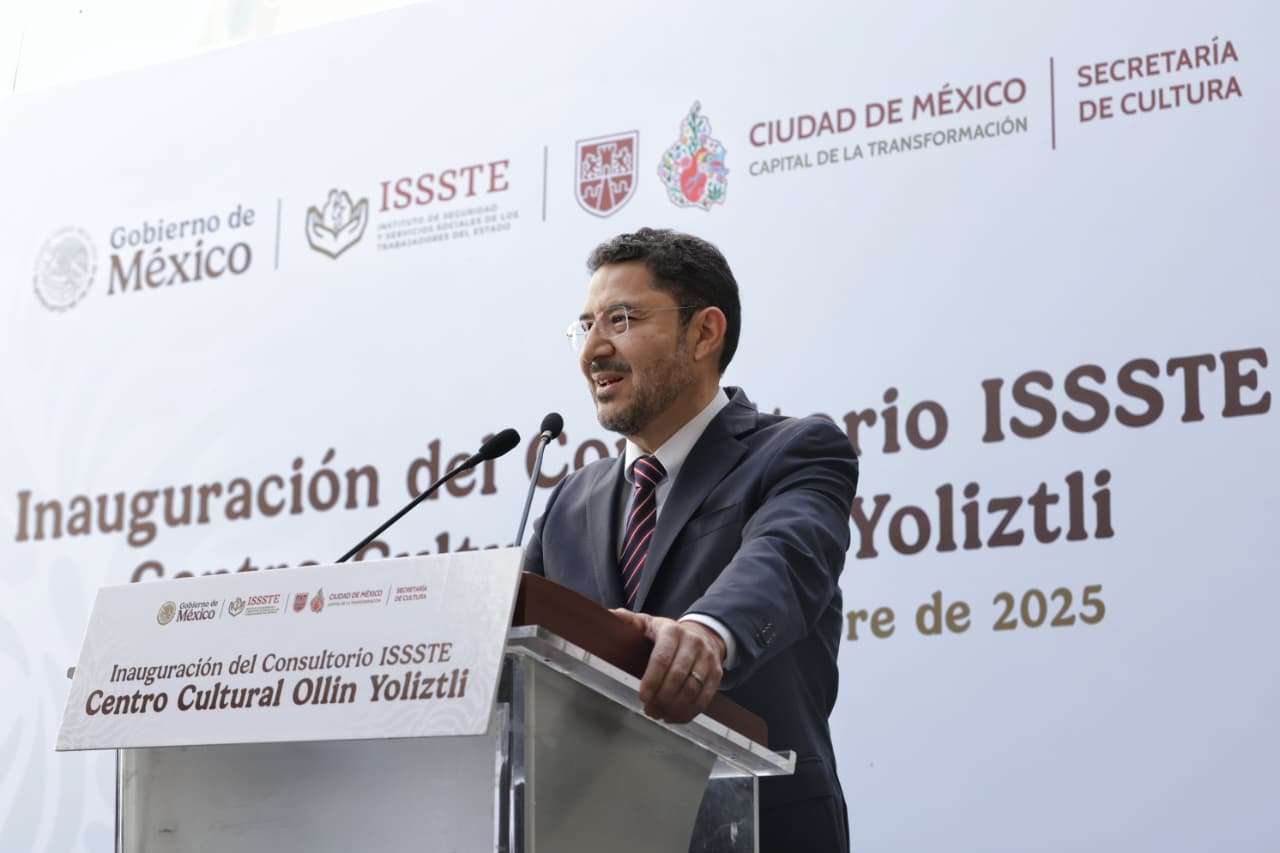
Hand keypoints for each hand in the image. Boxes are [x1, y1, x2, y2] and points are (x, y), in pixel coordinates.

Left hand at [610, 609, 724, 723]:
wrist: (703, 634)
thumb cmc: (668, 634)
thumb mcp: (649, 623)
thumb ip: (630, 621)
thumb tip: (610, 614)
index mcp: (672, 631)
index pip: (662, 657)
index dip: (652, 679)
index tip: (643, 696)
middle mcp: (693, 643)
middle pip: (678, 676)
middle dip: (662, 697)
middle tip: (649, 710)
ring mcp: (707, 658)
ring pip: (692, 689)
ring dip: (674, 707)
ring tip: (659, 714)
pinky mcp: (717, 673)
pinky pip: (705, 698)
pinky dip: (689, 712)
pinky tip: (674, 717)